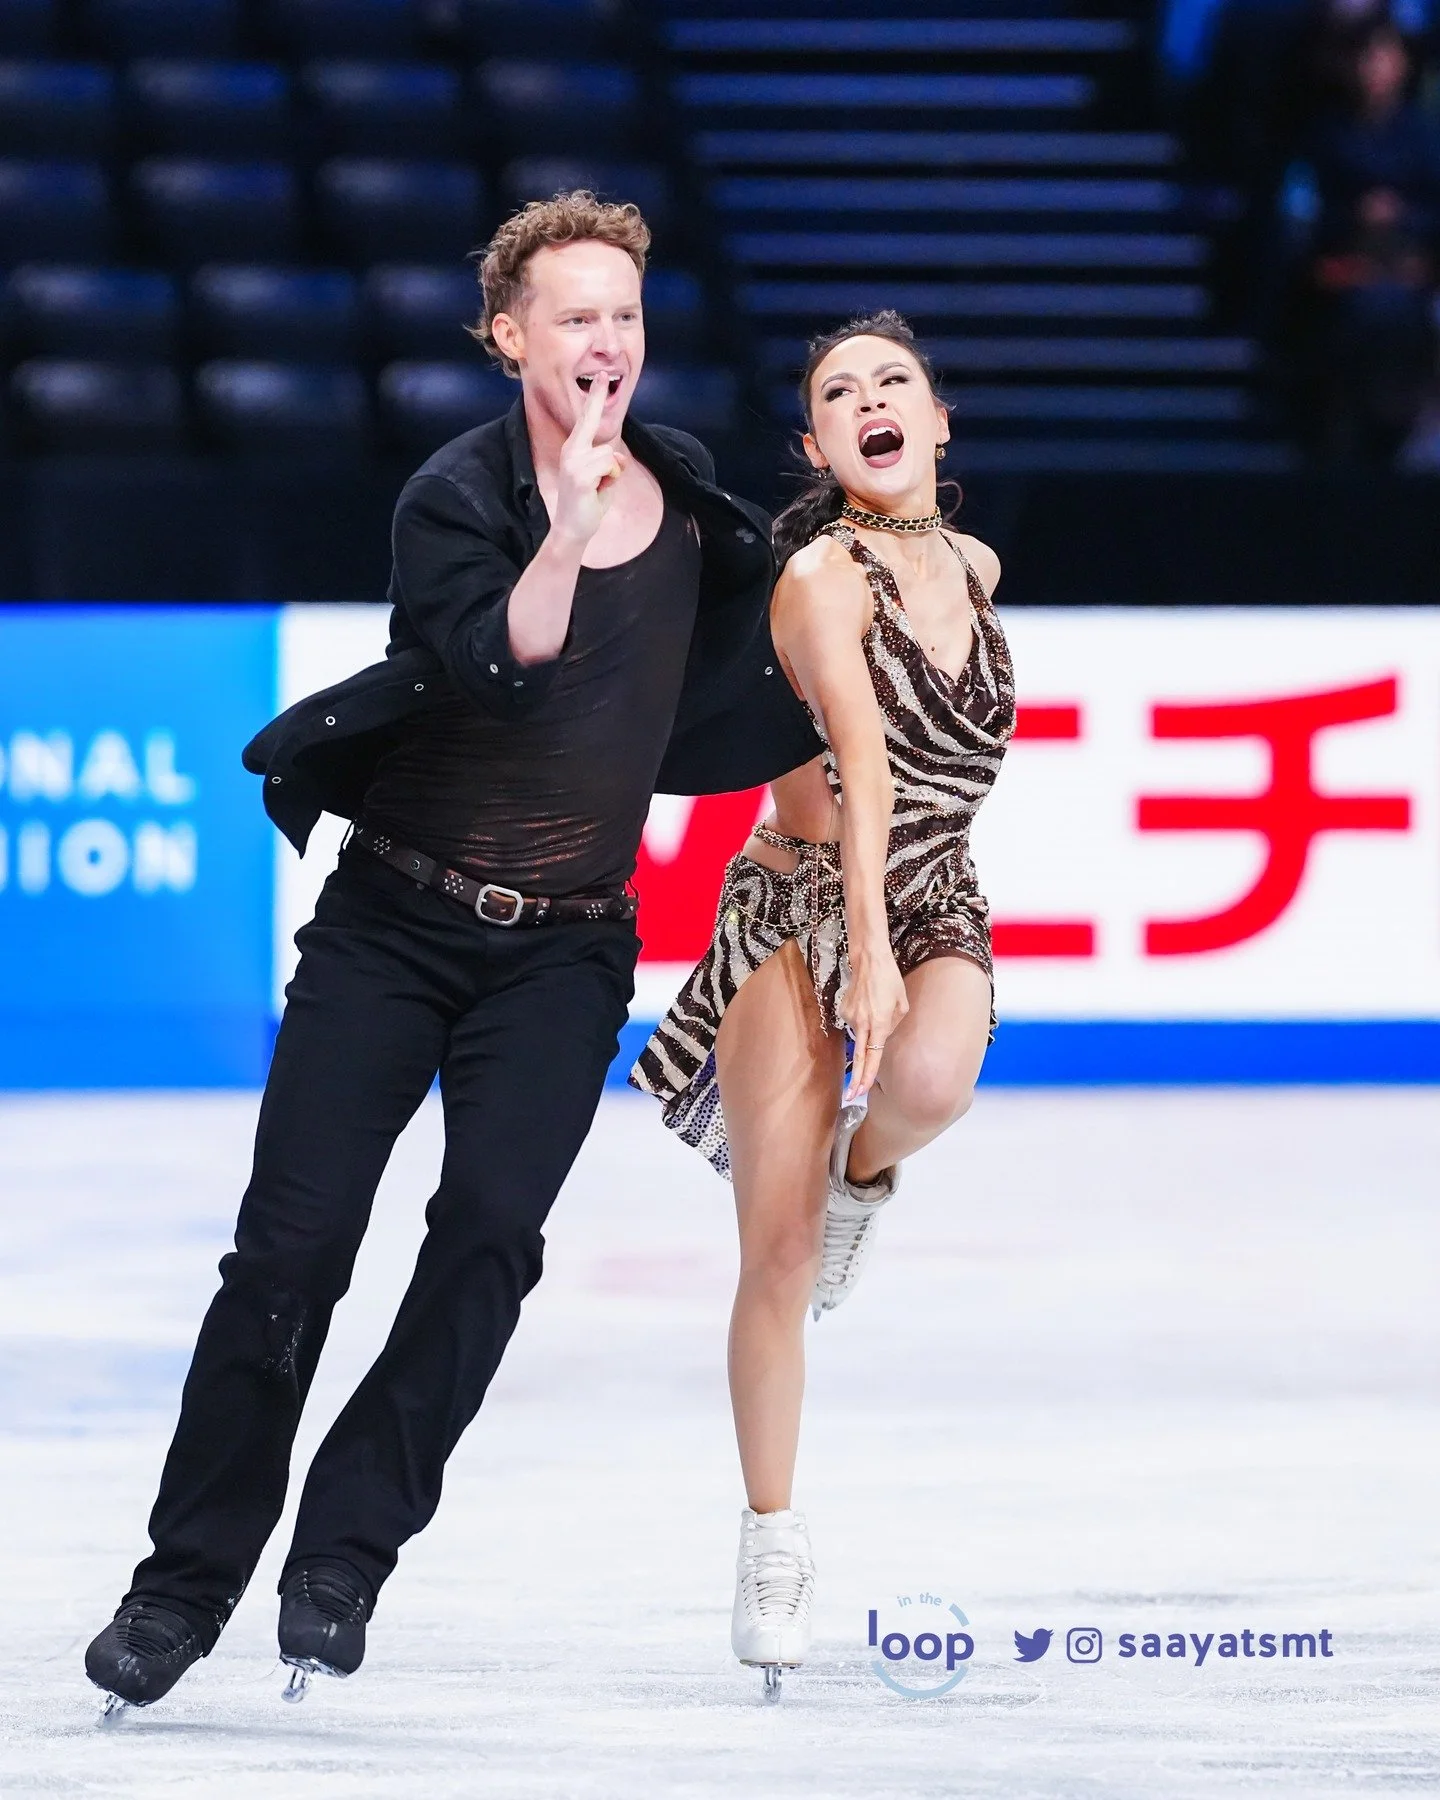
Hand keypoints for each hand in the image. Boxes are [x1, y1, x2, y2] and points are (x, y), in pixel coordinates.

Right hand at [551, 375, 626, 547]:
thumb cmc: (588, 503)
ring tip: (598, 489)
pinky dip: (610, 481)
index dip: (594, 398)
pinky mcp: (580, 475)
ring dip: (612, 475)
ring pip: (610, 455)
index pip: (586, 420)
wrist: (572, 529)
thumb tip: (618, 458)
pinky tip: (597, 493)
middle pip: (594, 425)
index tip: (601, 377)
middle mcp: (571, 450)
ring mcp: (573, 462)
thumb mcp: (603, 479)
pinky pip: (610, 467)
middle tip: (603, 378)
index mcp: (574, 449)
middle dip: (599, 408)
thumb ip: (610, 464)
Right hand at [839, 943, 908, 1103]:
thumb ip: (893, 1025)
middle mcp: (863, 1022)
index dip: (868, 1075)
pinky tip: (867, 1004)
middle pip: (860, 1056)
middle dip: (857, 1078)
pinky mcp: (843, 1010)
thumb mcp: (901, 1004)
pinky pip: (855, 1022)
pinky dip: (862, 1020)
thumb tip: (883, 1036)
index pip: (874, 1056)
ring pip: (861, 1034)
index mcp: (879, 1022)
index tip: (862, 1091)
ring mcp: (850, 1016)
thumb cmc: (889, 980)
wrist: (868, 960)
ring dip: (868, 1030)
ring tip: (875, 1007)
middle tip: (851, 1096)